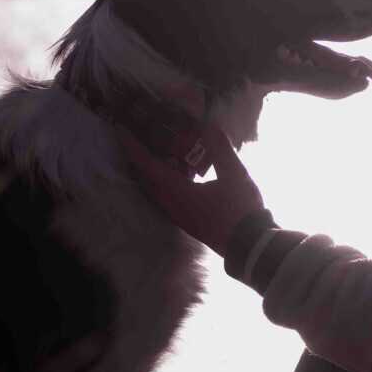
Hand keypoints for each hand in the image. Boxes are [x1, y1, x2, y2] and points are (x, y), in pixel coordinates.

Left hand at [116, 126, 268, 253]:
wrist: (251, 246)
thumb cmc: (241, 211)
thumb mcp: (235, 175)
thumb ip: (221, 149)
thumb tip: (210, 125)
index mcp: (178, 193)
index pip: (148, 166)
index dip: (133, 147)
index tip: (120, 130)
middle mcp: (173, 206)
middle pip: (147, 179)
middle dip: (140, 158)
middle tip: (138, 139)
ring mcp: (180, 216)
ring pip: (158, 189)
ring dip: (155, 170)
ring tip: (161, 152)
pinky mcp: (189, 221)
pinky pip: (169, 196)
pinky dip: (168, 181)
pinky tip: (183, 173)